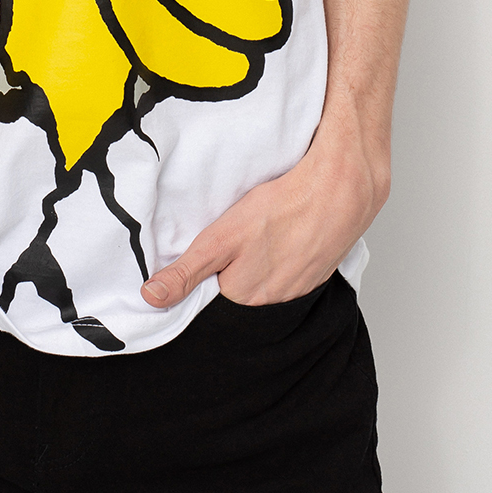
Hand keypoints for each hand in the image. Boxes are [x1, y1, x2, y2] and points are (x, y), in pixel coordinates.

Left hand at [141, 120, 388, 309]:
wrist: (340, 190)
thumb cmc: (281, 208)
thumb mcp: (221, 237)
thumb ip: (187, 271)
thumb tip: (151, 298)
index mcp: (244, 297)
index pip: (212, 295)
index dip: (207, 273)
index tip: (208, 252)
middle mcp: (272, 302)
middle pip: (239, 290)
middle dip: (232, 268)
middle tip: (236, 236)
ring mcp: (298, 289)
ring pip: (266, 280)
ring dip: (260, 262)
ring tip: (260, 234)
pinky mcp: (317, 273)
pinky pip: (290, 273)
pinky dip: (284, 257)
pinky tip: (283, 235)